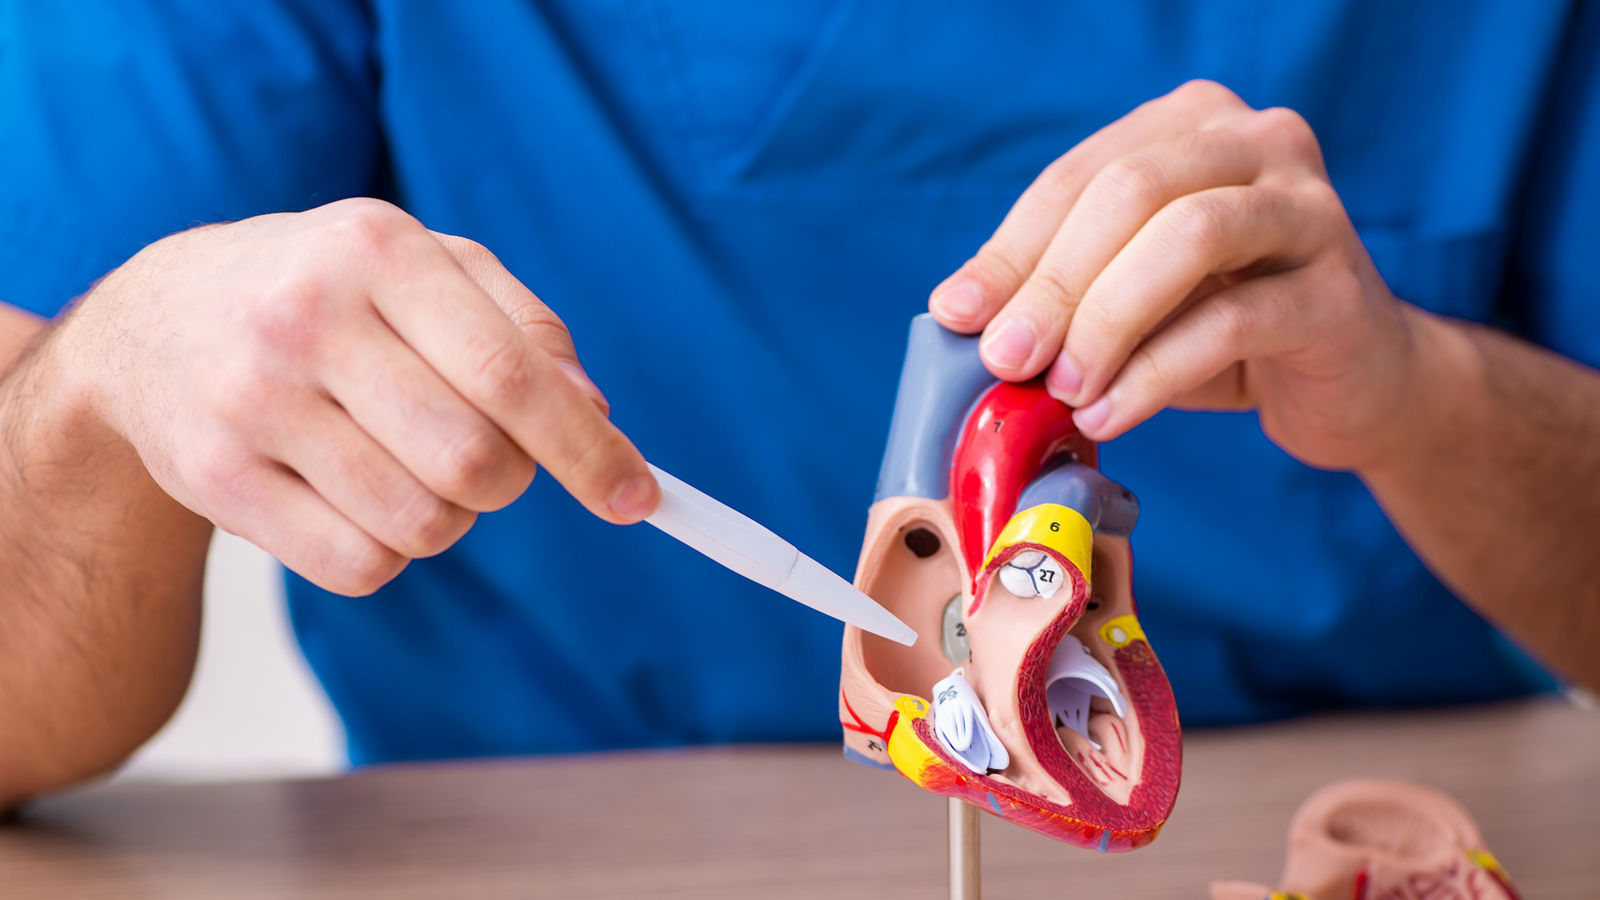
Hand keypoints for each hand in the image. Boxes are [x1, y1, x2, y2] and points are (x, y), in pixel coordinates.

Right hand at [53, 198, 657, 594]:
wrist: (155, 320)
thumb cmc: (328, 292)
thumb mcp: (427, 266)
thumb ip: (524, 328)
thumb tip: (595, 414)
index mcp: (378, 252)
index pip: (511, 376)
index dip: (587, 450)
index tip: (639, 498)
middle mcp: (306, 319)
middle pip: (474, 464)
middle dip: (510, 481)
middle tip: (489, 460)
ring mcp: (250, 403)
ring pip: (422, 525)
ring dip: (447, 517)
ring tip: (405, 464)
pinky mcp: (216, 479)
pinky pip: (359, 567)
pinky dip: (387, 552)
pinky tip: (355, 496)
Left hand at [929, 80, 1419, 471]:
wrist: (1354, 382)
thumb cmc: (1225, 331)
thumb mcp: (1130, 299)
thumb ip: (1059, 291)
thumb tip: (958, 312)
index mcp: (1191, 126)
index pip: (1079, 176)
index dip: (1010, 249)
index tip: (957, 315)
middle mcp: (1258, 143)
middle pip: (1131, 192)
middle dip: (1054, 283)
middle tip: (1006, 359)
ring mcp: (1310, 208)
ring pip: (1188, 237)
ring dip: (1106, 320)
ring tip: (1063, 389)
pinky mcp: (1340, 288)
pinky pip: (1233, 319)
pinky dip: (1155, 373)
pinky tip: (1111, 413)